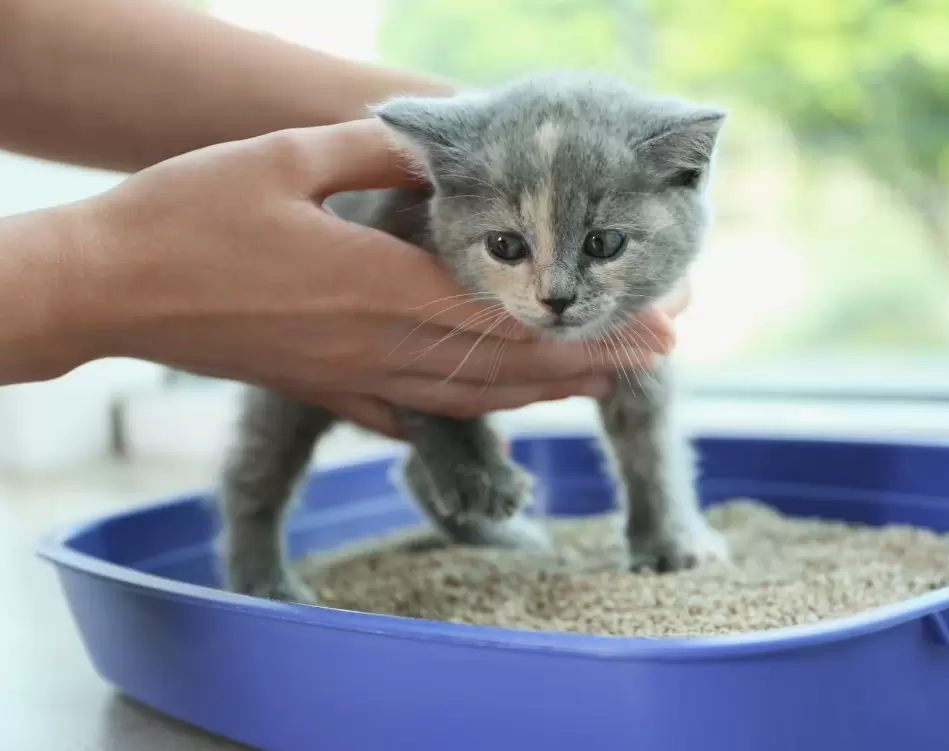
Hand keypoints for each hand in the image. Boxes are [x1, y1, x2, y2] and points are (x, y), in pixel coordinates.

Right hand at [70, 120, 688, 436]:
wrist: (109, 288)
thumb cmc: (188, 215)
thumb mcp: (286, 158)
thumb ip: (379, 152)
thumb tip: (446, 143)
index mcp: (378, 288)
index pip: (512, 317)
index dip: (590, 323)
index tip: (654, 325)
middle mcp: (378, 346)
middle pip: (509, 366)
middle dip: (592, 360)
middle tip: (657, 356)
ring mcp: (353, 378)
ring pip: (472, 396)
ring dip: (545, 391)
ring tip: (601, 383)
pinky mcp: (327, 390)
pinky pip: (415, 411)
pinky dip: (471, 410)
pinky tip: (498, 409)